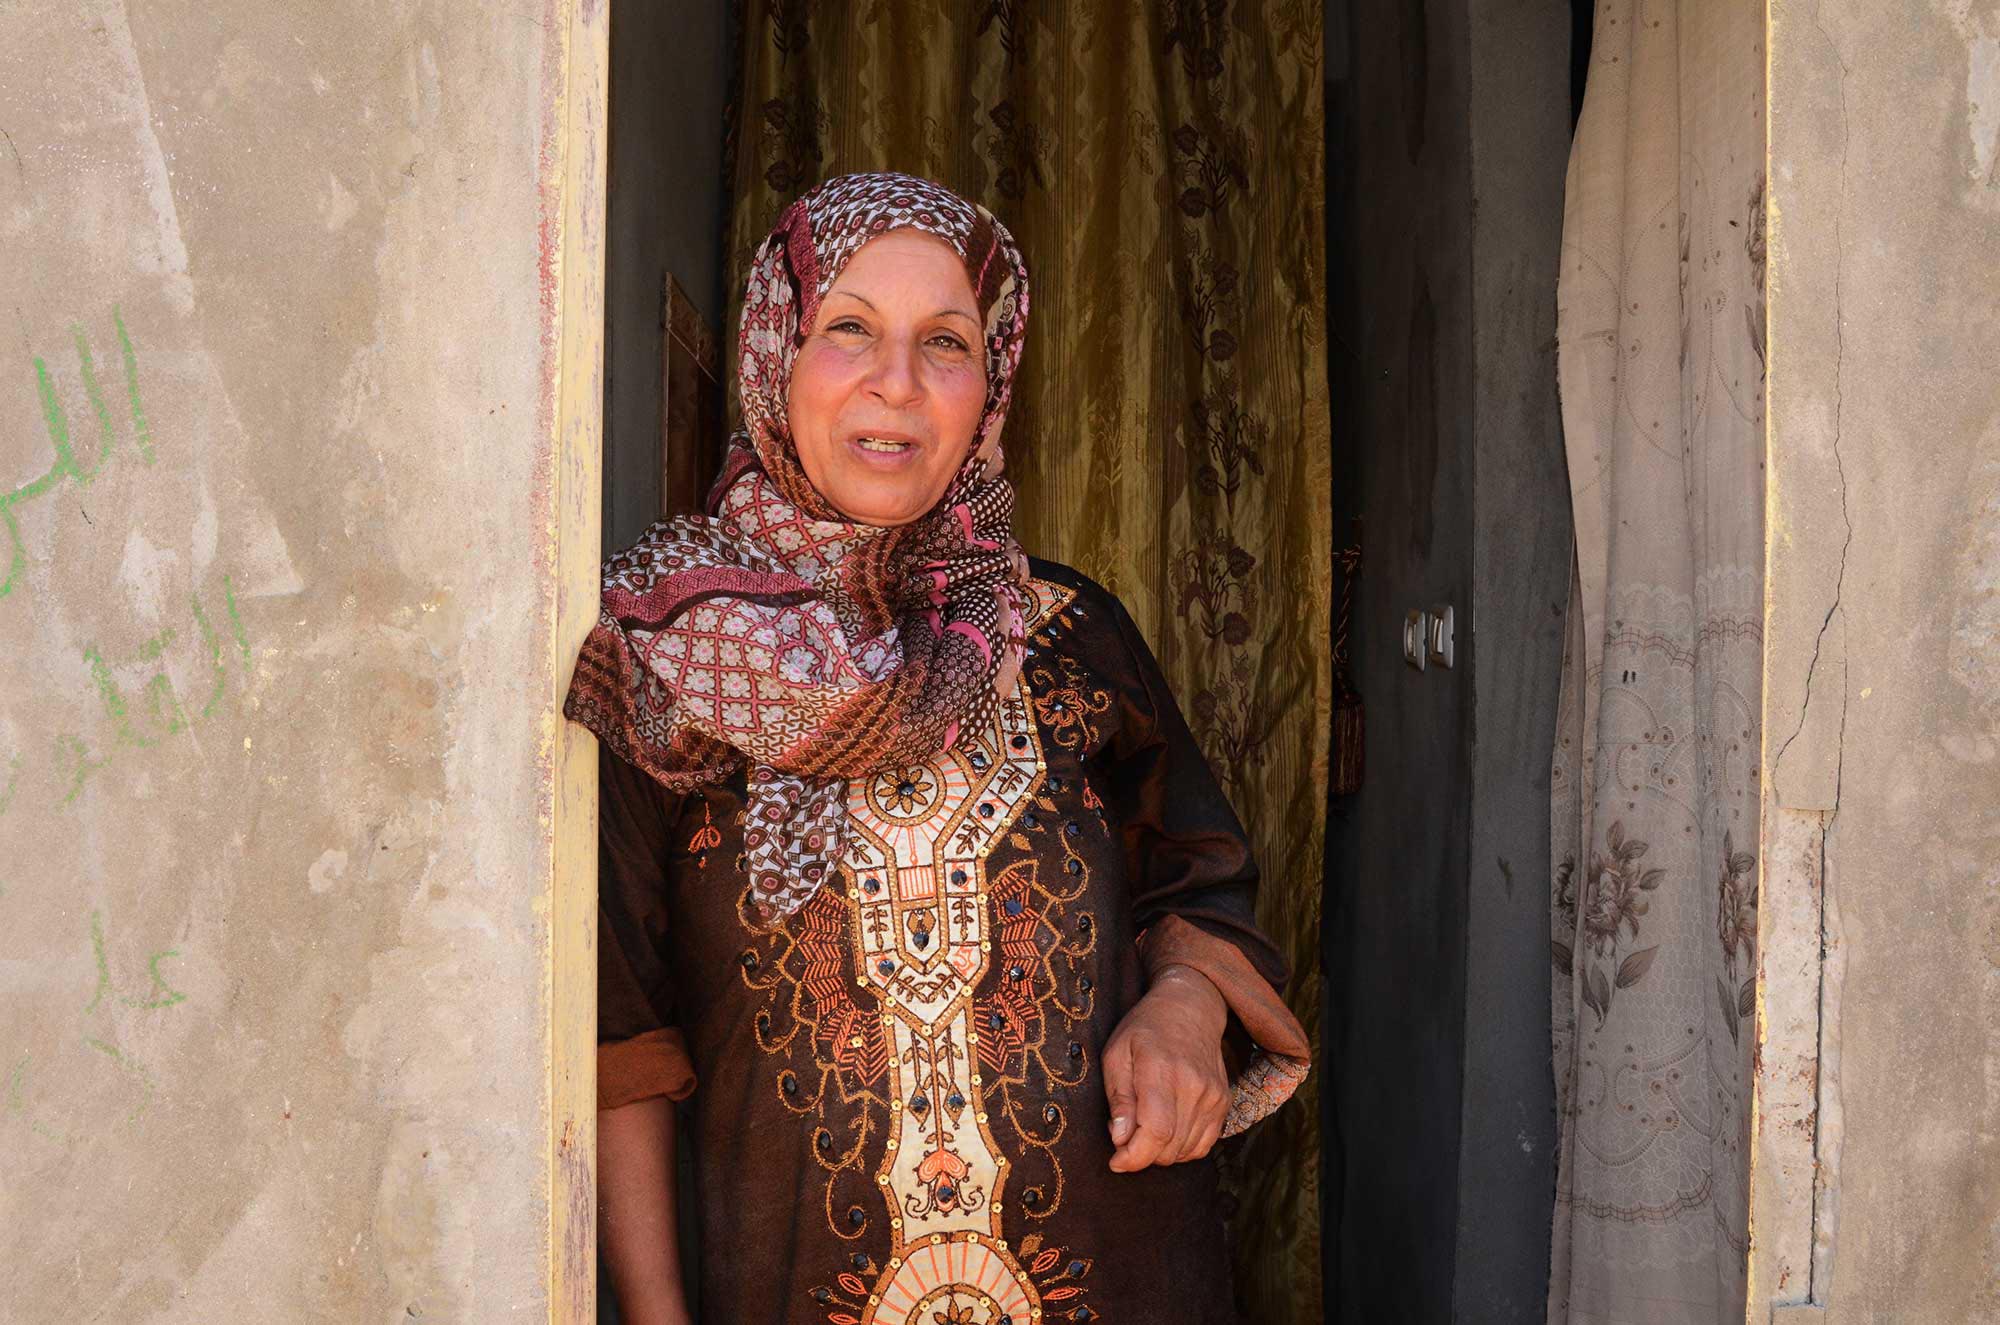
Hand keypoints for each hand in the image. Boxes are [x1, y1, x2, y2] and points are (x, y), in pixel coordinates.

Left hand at [1101, 963, 1230, 1171]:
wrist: (1190, 1009)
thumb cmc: (1145, 1030)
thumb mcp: (1117, 1054)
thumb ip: (1119, 1099)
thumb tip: (1120, 1139)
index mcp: (1161, 1071)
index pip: (1155, 1132)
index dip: (1133, 1157)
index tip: (1115, 1160)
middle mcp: (1194, 1086)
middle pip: (1169, 1148)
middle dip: (1141, 1154)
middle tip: (1125, 1134)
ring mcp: (1213, 1096)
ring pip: (1185, 1152)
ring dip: (1160, 1152)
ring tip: (1145, 1126)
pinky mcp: (1223, 1104)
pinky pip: (1202, 1146)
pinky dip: (1181, 1148)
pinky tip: (1167, 1130)